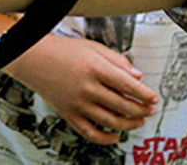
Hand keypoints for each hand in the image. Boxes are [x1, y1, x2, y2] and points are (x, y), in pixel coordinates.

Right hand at [11, 35, 157, 144]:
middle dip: (141, 110)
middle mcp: (87, 88)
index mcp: (95, 68)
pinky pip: (91, 133)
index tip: (154, 98)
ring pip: (111, 122)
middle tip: (149, 110)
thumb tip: (137, 76)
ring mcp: (78, 103)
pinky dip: (106, 138)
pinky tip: (116, 136)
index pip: (129, 86)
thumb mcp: (92, 46)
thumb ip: (116, 60)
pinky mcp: (68, 114)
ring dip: (129, 124)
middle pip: (123, 106)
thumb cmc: (61, 49)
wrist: (32, 57)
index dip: (145, 95)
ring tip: (138, 121)